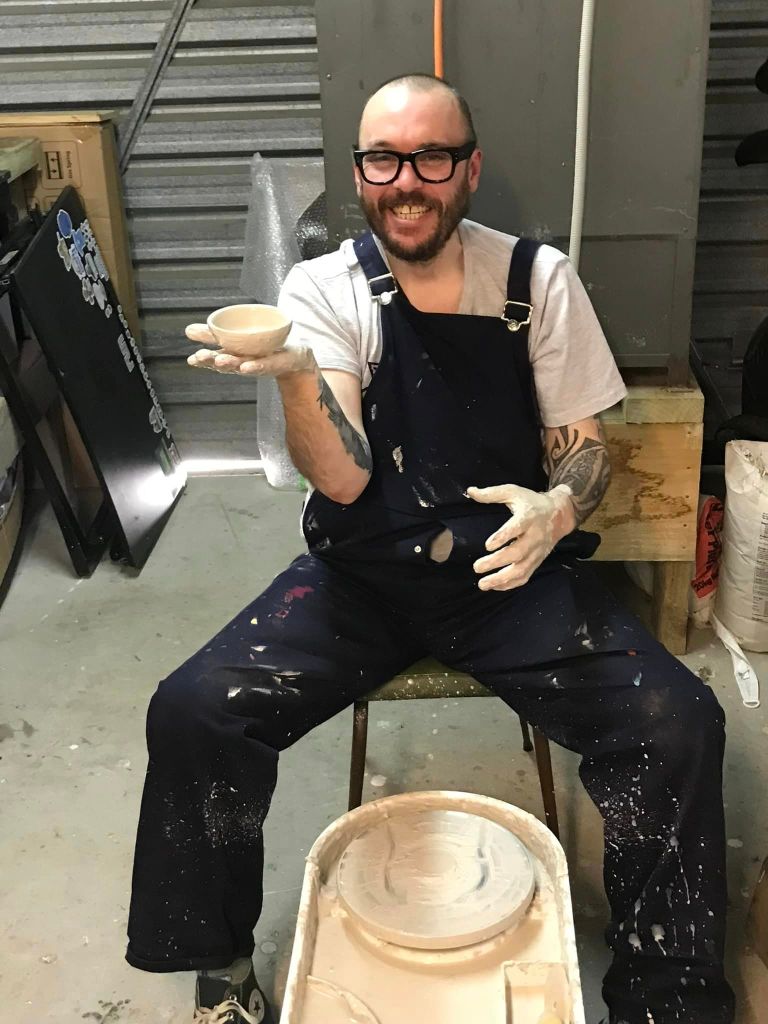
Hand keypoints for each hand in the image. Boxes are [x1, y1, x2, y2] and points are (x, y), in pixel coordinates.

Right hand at [184, 323, 313, 376]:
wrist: (296, 358)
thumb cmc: (264, 348)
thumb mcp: (237, 338)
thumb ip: (213, 334)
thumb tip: (188, 330)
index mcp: (235, 356)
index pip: (216, 358)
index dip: (204, 360)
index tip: (193, 359)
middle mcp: (246, 362)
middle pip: (228, 363)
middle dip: (215, 361)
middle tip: (203, 357)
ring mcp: (262, 363)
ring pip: (244, 365)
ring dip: (232, 364)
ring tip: (221, 361)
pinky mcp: (279, 362)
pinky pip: (267, 364)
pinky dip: (257, 366)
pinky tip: (247, 366)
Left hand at [467, 483, 573, 590]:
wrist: (559, 514)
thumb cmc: (531, 502)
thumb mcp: (513, 492)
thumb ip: (492, 493)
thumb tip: (471, 491)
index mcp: (529, 517)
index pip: (517, 527)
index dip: (503, 536)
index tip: (488, 545)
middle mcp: (535, 536)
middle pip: (517, 553)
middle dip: (497, 562)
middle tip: (477, 567)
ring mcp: (537, 551)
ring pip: (521, 569)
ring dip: (502, 579)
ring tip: (483, 584)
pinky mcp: (537, 561)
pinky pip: (525, 577)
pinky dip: (510, 584)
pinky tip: (495, 586)